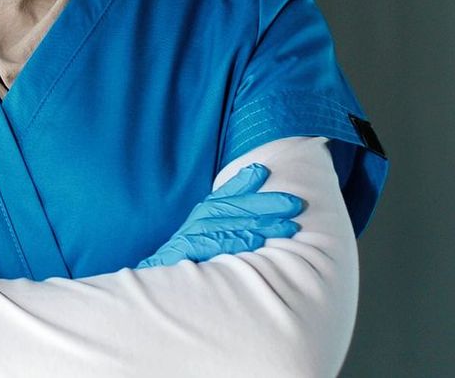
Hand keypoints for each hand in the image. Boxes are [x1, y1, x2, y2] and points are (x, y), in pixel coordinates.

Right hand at [137, 163, 304, 268]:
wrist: (158, 284)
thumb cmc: (188, 257)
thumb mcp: (206, 233)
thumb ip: (228, 214)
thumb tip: (253, 187)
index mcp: (202, 214)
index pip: (224, 194)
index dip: (243, 182)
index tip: (263, 170)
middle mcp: (197, 222)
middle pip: (233, 208)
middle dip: (266, 204)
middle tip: (296, 204)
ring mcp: (192, 237)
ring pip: (230, 226)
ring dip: (261, 224)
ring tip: (288, 225)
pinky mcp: (189, 254)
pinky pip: (216, 246)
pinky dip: (236, 241)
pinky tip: (257, 241)